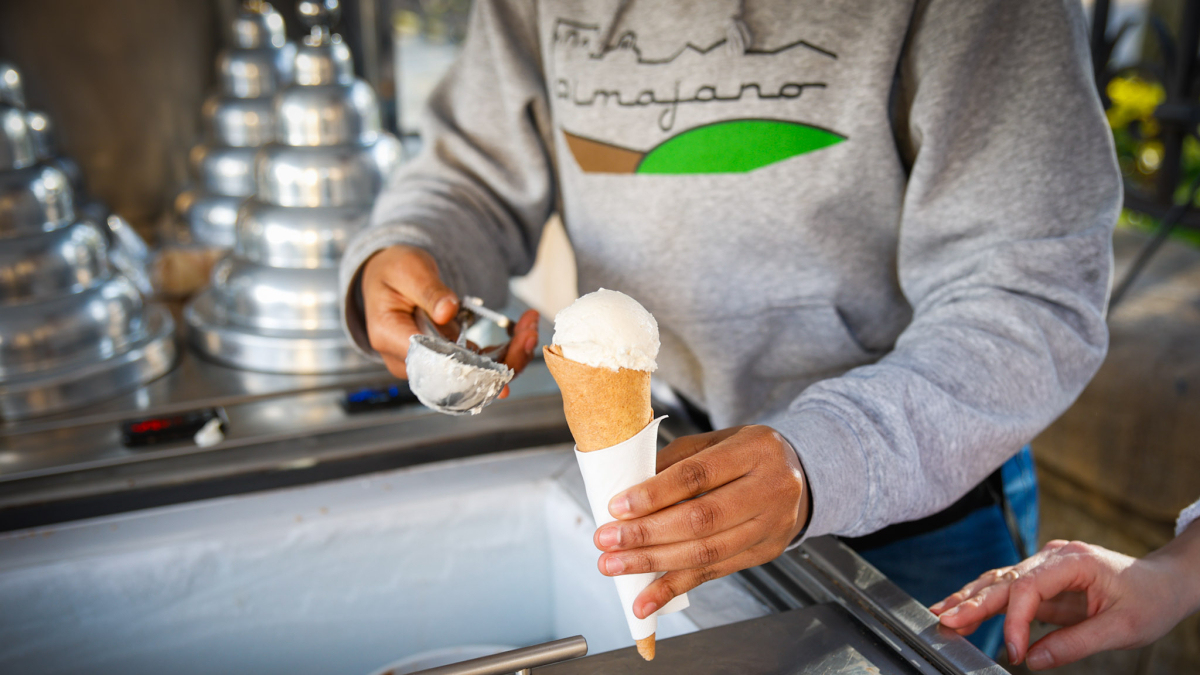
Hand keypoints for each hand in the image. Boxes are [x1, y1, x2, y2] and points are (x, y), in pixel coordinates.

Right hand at [361, 245, 539, 395]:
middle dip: (503, 361)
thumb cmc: (393, 272)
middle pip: (461, 378)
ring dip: (510, 356)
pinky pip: (480, 365)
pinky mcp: (449, 361)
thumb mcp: (408, 269)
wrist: (389, 279)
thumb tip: (447, 312)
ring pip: (477, 376)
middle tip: (529, 333)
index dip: (472, 366)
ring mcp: (431, 365)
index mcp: (390, 337)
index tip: (505, 351)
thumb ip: (428, 290)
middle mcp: (410, 361)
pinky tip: (523, 330)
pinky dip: (505, 351)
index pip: (433, 363)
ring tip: (531, 327)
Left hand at [592, 425, 808, 618]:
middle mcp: (770, 488)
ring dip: (654, 564)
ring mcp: (771, 525)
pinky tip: (646, 601)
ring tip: (615, 566)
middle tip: (607, 541)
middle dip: (647, 534)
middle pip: (701, 519)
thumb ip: (675, 461)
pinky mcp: (766, 553)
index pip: (697, 475)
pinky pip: (714, 573)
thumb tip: (627, 491)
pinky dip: (675, 588)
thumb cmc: (747, 454)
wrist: (800, 474)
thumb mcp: (716, 441)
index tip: (617, 507)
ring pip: (706, 552)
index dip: (654, 494)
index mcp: (755, 450)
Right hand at [931, 530, 1199, 669]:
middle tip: (945, 622)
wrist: (1166, 582)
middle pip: (1005, 579)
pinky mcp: (1043, 579)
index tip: (1014, 653)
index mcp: (1074, 561)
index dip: (1015, 621)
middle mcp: (1053, 557)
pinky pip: (1009, 591)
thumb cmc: (1150, 601)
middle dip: (973, 602)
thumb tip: (1032, 661)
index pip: (1030, 588)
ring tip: (941, 615)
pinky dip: (985, 602)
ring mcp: (1046, 565)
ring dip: (970, 599)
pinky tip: (962, 611)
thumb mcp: (1121, 629)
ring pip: (999, 581)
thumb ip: (1074, 644)